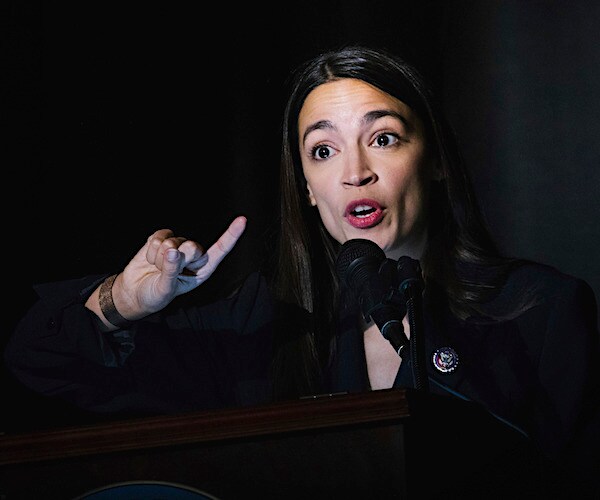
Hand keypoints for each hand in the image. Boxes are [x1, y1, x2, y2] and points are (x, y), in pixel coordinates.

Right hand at [110, 216, 246, 320]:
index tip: (242, 220)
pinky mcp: (162, 238)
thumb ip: (170, 270)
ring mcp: (178, 245)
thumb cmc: (155, 295)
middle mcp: (193, 256)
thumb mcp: (165, 288)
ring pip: (172, 241)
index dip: (231, 235)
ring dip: (159, 257)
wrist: (134, 291)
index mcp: (202, 270)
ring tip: (156, 268)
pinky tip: (149, 258)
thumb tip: (172, 250)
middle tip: (165, 271)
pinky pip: (159, 235)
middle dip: (176, 259)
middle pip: (192, 246)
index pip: (221, 249)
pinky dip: (150, 249)